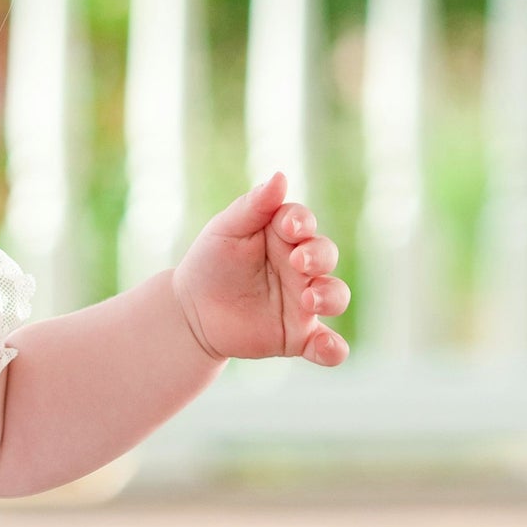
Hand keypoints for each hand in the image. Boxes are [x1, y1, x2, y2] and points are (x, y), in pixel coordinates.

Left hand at [171, 171, 349, 366]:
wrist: (190, 313)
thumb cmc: (210, 263)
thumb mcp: (225, 230)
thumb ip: (253, 205)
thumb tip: (281, 176)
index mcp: (284, 236)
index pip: (304, 223)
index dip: (303, 223)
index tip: (291, 229)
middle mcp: (300, 267)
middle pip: (326, 255)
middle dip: (319, 256)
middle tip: (300, 262)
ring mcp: (303, 302)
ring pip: (336, 296)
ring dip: (331, 296)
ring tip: (310, 300)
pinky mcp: (298, 336)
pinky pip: (325, 344)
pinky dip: (333, 349)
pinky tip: (329, 350)